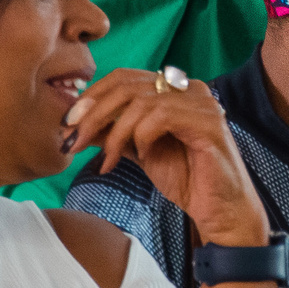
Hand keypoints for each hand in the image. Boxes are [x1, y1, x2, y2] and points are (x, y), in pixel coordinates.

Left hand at [64, 68, 269, 247]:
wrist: (218, 210)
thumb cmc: (186, 178)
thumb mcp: (139, 151)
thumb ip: (114, 132)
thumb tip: (77, 124)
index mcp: (173, 89)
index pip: (124, 77)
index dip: (93, 96)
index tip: (70, 123)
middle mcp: (189, 88)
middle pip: (128, 85)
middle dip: (94, 113)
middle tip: (74, 139)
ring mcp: (201, 102)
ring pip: (141, 101)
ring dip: (114, 131)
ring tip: (107, 158)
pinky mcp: (208, 122)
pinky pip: (160, 116)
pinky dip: (141, 135)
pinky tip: (140, 154)